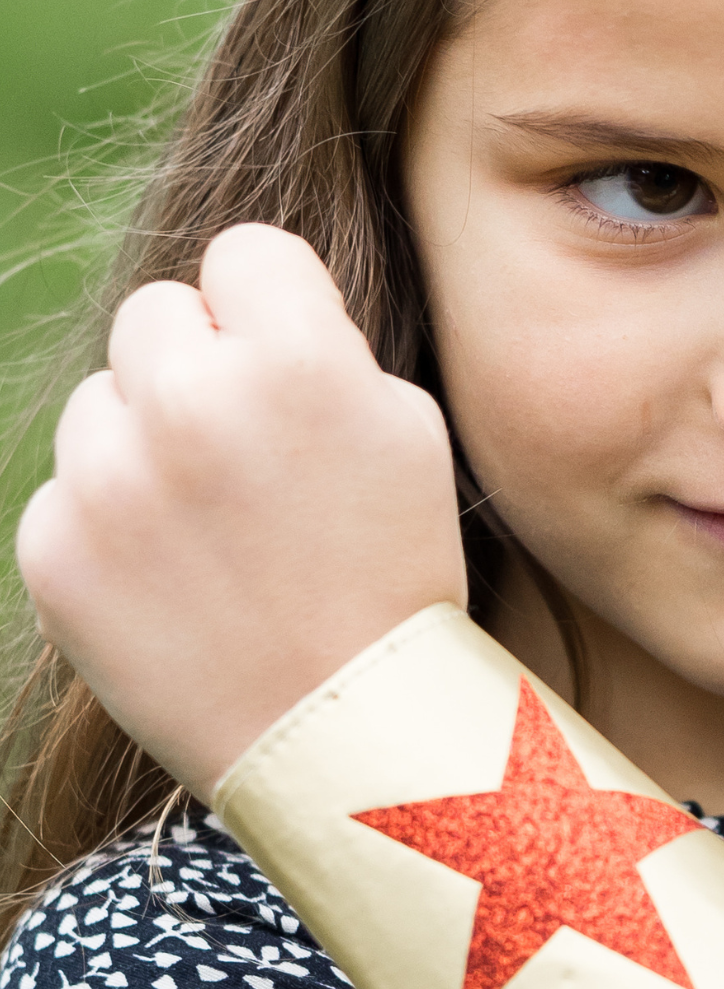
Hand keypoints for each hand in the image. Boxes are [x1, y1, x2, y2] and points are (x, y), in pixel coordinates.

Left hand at [17, 226, 467, 796]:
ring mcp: (106, 480)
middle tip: (246, 449)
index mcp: (292, 361)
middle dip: (196, 364)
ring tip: (212, 526)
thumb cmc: (394, 573)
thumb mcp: (405, 430)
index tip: (290, 367)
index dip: (272, 308)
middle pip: (154, 312)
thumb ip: (320, 346)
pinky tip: (174, 579)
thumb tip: (240, 313)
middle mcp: (187, 404)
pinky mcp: (53, 550)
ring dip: (144, 439)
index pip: (243, 252)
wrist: (343, 736)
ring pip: (99, 398)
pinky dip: (111, 524)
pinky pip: (69, 489)